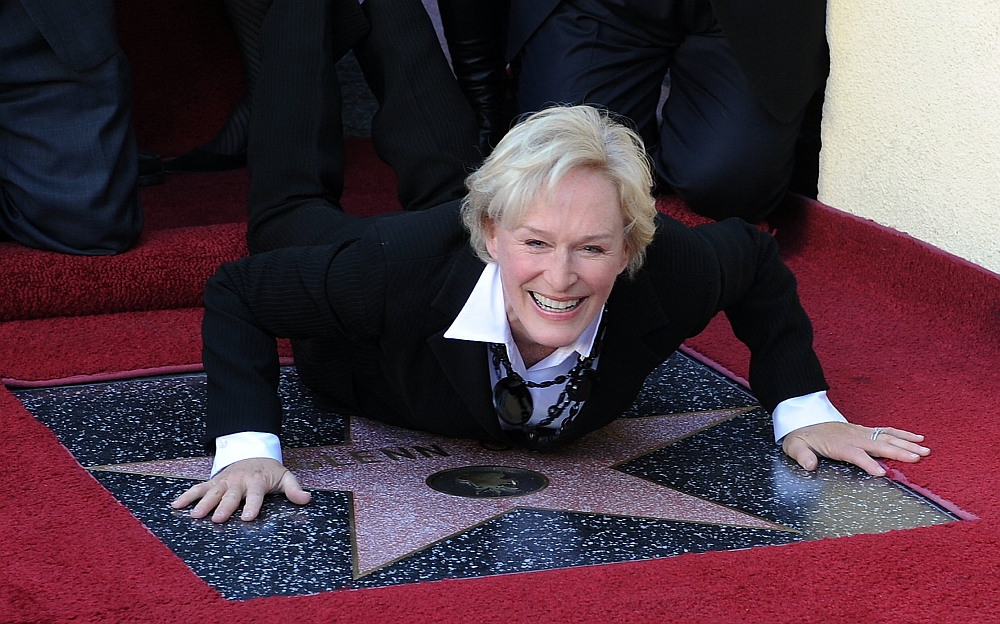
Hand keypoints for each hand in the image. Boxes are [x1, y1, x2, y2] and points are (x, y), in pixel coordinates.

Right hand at [170, 457, 310, 521]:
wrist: (251, 452)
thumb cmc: (268, 471)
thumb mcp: (284, 477)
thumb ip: (294, 489)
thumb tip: (307, 499)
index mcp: (257, 482)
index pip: (256, 495)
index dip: (252, 505)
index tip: (249, 517)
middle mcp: (239, 482)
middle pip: (231, 496)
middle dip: (225, 507)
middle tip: (218, 519)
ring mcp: (224, 481)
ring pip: (213, 493)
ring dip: (204, 503)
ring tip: (196, 515)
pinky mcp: (213, 482)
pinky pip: (198, 488)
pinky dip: (187, 496)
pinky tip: (176, 506)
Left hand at [782, 422, 929, 476]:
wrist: (803, 420)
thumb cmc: (801, 438)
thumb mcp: (794, 447)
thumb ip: (802, 456)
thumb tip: (810, 466)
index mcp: (837, 444)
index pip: (854, 454)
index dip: (867, 463)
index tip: (881, 473)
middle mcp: (852, 436)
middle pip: (877, 445)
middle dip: (897, 452)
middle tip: (917, 459)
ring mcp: (860, 432)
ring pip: (886, 437)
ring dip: (906, 444)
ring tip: (925, 451)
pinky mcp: (865, 430)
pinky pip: (886, 431)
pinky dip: (903, 434)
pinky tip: (918, 438)